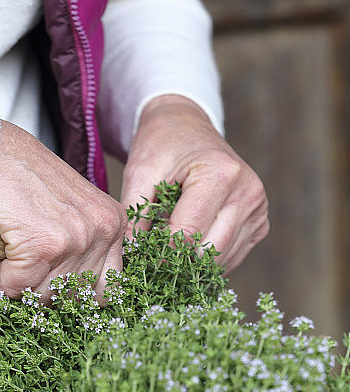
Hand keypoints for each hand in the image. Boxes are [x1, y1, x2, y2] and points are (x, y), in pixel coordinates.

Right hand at [0, 120, 126, 301]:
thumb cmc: (22, 179)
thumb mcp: (71, 209)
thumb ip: (85, 245)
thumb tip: (74, 293)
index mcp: (114, 224)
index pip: (108, 289)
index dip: (77, 292)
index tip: (54, 280)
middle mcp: (103, 231)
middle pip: (75, 299)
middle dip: (45, 287)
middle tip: (25, 260)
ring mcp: (76, 239)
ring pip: (44, 296)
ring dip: (19, 279)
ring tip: (12, 246)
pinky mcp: (43, 246)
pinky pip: (16, 286)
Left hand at [120, 95, 268, 271]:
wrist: (187, 127)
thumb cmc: (163, 146)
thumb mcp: (140, 172)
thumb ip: (135, 214)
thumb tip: (133, 256)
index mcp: (221, 175)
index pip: (188, 234)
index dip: (160, 253)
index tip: (140, 257)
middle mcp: (248, 193)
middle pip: (208, 252)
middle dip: (177, 262)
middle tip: (152, 260)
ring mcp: (258, 210)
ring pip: (221, 261)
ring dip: (193, 265)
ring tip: (170, 249)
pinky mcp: (259, 224)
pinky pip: (231, 258)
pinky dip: (207, 260)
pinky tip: (190, 245)